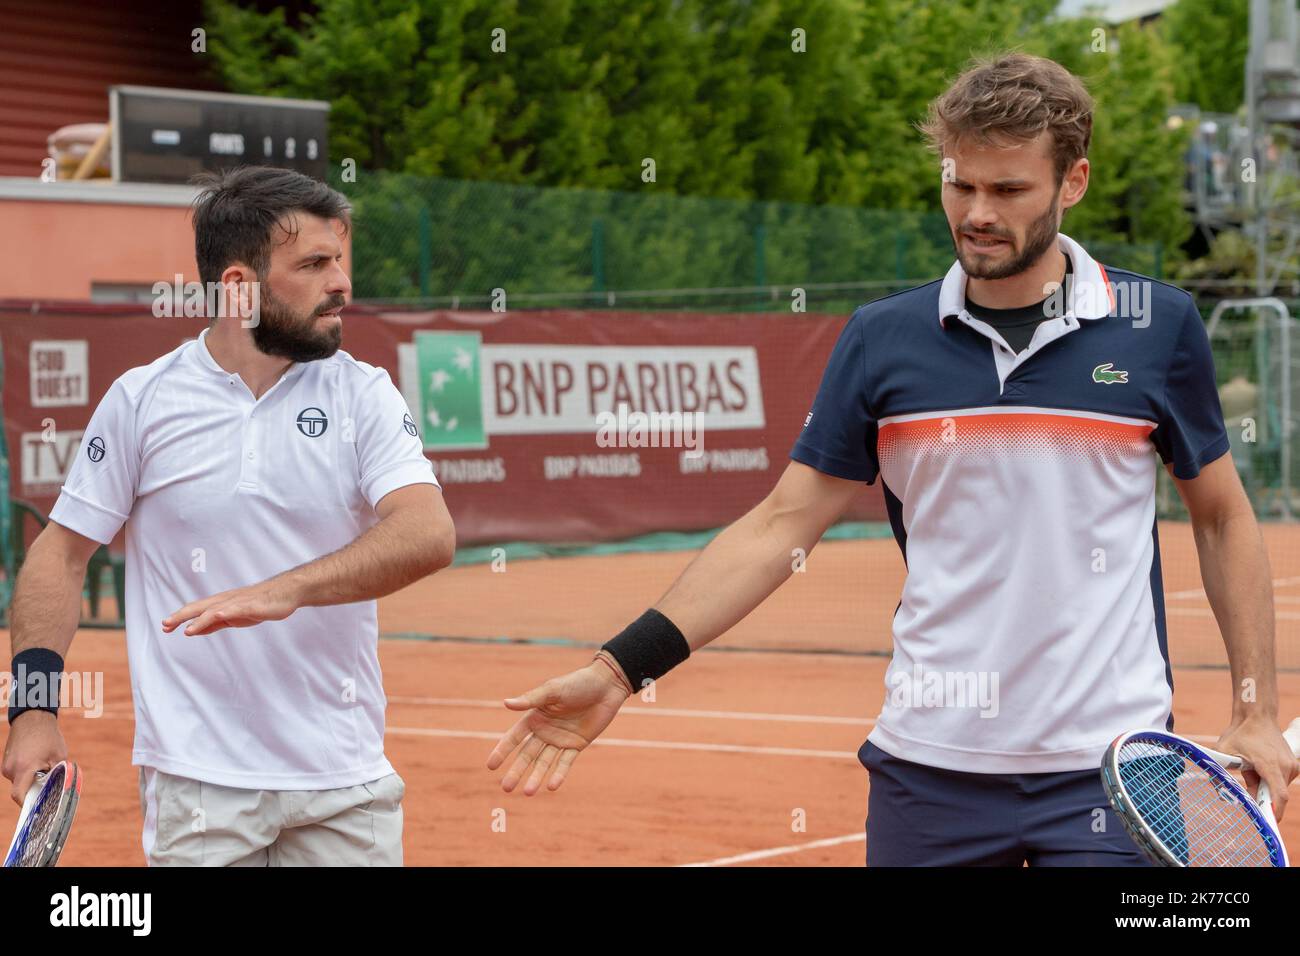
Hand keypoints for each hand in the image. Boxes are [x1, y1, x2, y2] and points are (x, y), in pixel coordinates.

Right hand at [1, 711, 66, 805]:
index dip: (29, 805)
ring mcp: (7, 765)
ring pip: (21, 780)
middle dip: (35, 789)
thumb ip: (57, 775)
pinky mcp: (7, 761)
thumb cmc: (48, 736)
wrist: (32, 717)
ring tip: (44, 764)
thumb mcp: (59, 756)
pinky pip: (18, 772)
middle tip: (49, 784)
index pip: (20, 796)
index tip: (38, 810)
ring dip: (32, 778)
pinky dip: (28, 771)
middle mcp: (10, 769)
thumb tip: (57, 791)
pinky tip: (37, 760)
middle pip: (22, 789)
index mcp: (23, 769)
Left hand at [162, 577, 299, 635]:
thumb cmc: (260, 605)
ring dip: (200, 619)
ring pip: (215, 610)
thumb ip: (214, 624)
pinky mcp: (251, 605)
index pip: (196, 610)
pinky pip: (236, 608)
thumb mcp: (233, 617)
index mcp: (220, 604)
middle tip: (165, 625)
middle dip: (181, 616)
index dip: (180, 617)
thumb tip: (193, 630)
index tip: (165, 626)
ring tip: (187, 630)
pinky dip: (225, 612)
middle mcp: (226, 600)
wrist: (285, 593)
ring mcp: (238, 602)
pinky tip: (217, 616)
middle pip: (200, 607)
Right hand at [487, 658, 631, 794]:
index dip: (502, 751)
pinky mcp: (577, 745)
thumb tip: (505, 703)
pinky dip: (559, 774)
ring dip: (536, 777)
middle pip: (527, 754)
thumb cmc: (577, 683)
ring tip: (528, 793)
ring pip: (544, 762)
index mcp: (535, 717)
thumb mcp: (553, 690)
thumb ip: (530, 699)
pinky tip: (551, 786)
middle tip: (506, 788)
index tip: (490, 766)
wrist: (606, 685)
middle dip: (516, 771)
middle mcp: (545, 731)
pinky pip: (566, 762)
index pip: (514, 737)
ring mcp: (560, 739)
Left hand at [1215, 716, 1299, 818]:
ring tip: (1251, 767)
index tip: (1267, 822)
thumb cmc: (1240, 734)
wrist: (1256, 716)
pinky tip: (1258, 765)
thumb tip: (1224, 796)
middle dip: (1261, 796)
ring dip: (1263, 785)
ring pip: (1278, 787)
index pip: (1279, 796)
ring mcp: (1292, 766)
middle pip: (1275, 794)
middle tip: (1246, 783)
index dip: (1274, 812)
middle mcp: (1286, 766)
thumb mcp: (1224, 753)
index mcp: (1271, 765)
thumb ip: (1221, 775)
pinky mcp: (1294, 765)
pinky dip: (1269, 779)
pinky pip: (1281, 781)